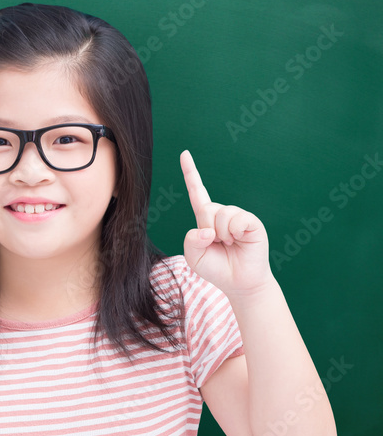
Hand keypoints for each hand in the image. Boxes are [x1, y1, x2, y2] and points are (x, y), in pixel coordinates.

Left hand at [180, 149, 273, 298]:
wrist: (239, 282)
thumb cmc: (216, 268)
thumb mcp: (193, 257)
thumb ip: (191, 241)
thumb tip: (206, 229)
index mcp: (205, 219)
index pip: (196, 192)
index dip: (191, 172)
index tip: (184, 153)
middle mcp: (222, 213)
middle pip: (205, 209)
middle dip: (207, 230)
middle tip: (217, 244)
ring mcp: (238, 216)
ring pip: (221, 214)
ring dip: (221, 234)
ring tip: (229, 244)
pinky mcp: (252, 222)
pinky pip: (238, 219)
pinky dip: (234, 232)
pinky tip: (239, 240)